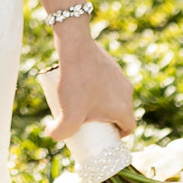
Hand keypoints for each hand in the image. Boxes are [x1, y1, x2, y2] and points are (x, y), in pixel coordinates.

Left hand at [40, 19, 135, 142]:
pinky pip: (107, 82)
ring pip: (114, 96)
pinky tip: (81, 86)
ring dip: (101, 103)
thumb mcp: (68, 114)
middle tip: (88, 121)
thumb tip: (54, 134)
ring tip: (81, 104)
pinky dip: (97, 88)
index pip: (128, 128)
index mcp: (124, 107)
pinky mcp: (110, 64)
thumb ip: (60, 132)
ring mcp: (119, 76)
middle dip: (106, 120)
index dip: (117, 136)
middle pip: (120, 112)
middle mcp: (127, 91)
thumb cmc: (76, 82)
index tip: (102, 136)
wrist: (75, 47)